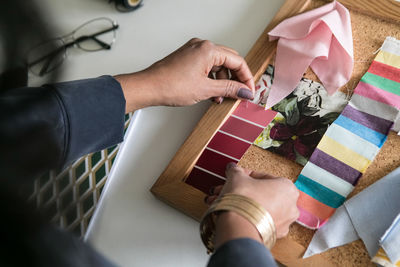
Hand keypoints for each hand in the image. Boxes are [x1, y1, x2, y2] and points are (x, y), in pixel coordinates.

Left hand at [115, 38, 254, 111]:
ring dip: (222, 81)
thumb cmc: (171, 85)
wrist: (149, 87)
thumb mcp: (206, 90)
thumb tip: (244, 91)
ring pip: (217, 65)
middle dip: (234, 79)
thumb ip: (229, 89)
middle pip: (229, 61)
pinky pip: (206, 66)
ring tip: (220, 97)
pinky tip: (211, 92)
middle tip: (239, 94)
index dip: (246, 78)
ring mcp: (193, 51)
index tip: (249, 92)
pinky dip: (211, 79)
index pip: (237, 61)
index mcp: (208, 49)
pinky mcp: (187, 58)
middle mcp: (201, 46)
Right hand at [206, 163, 299, 247]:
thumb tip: (232, 169)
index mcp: (287, 187)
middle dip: (241, 191)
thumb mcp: (237, 177)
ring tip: (224, 201)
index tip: (237, 177)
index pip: (263, 177)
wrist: (239, 226)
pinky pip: (258, 221)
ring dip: (241, 203)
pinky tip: (231, 213)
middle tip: (229, 189)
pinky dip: (246, 217)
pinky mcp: (273, 235)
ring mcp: (283, 223)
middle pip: (261, 194)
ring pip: (258, 208)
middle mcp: (290, 206)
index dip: (246, 176)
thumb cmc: (244, 199)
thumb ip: (236, 171)